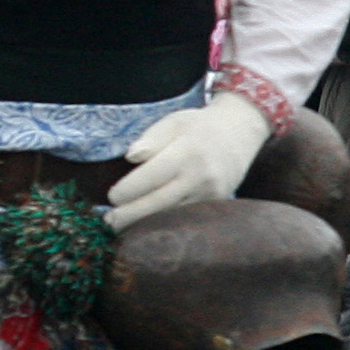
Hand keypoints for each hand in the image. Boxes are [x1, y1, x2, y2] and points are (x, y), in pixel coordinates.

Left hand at [107, 89, 272, 229]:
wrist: (240, 133)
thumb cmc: (199, 126)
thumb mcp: (174, 121)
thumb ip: (151, 138)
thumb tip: (131, 156)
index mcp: (187, 152)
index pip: (152, 176)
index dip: (129, 190)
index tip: (111, 197)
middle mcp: (201, 176)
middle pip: (160, 203)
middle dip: (131, 216)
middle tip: (109, 222)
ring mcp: (211, 194)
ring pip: (173, 216)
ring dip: (145, 225)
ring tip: (121, 228)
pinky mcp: (216, 205)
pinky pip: (186, 218)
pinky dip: (165, 225)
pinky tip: (146, 228)